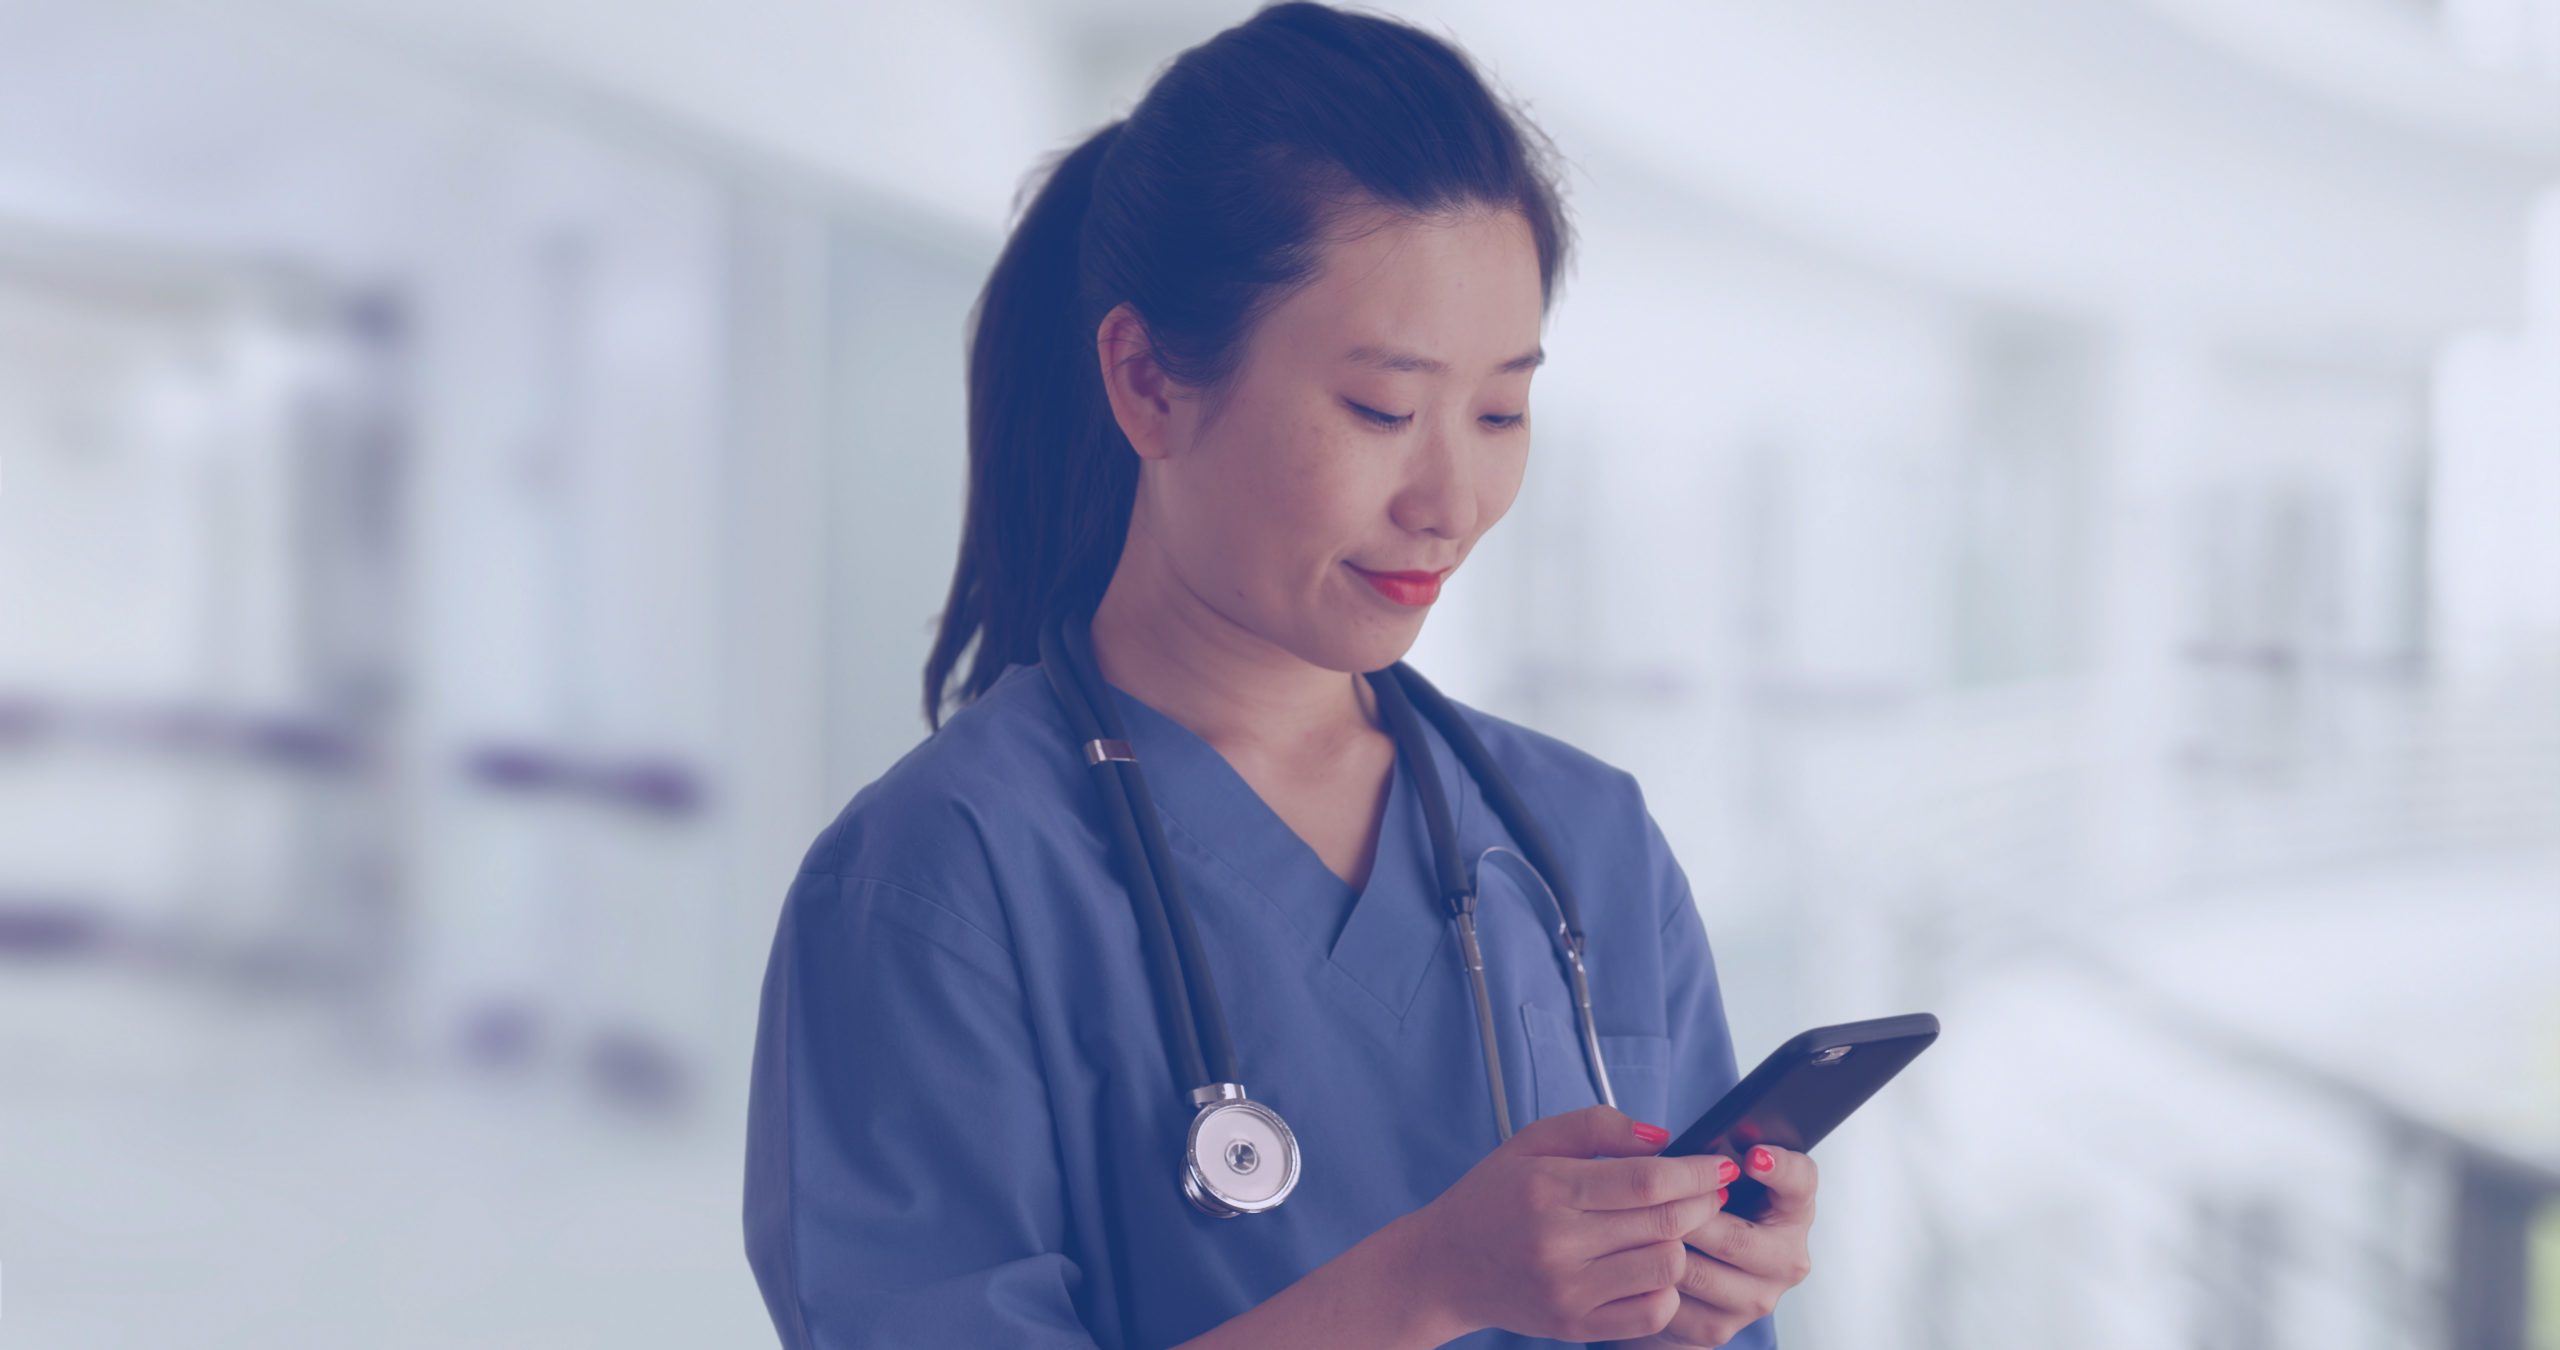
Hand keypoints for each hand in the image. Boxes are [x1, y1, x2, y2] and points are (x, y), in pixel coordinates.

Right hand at [1397, 1105, 1732, 1343]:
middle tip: (1710, 1191)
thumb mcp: (1531, 1142)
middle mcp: (1558, 1242)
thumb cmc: (1491, 1198)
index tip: (1719, 1164)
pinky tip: (1650, 1267)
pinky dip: (1665, 1288)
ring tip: (1671, 1228)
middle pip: (1665, 1223)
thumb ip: (1597, 1127)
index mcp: (1548, 1188)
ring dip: (1681, 1244)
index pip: (1648, 1180)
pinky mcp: (1574, 1325)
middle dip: (1704, 1202)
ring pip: (1666, 1267)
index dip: (1696, 1171)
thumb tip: (1662, 1137)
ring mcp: (1568, 1290)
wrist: (1443, 1267)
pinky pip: (1652, 1312)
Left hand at [1620, 1143, 1817, 1347]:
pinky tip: (1629, 1265)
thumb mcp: (1716, 1182)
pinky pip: (1674, 1302)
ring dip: (1660, 1250)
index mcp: (1792, 1211)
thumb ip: (1714, 1159)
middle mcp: (1785, 1259)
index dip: (1780, 1169)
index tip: (1752, 1157)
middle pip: (1736, 1237)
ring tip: (1631, 1229)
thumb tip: (1687, 1148)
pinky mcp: (1720, 1327)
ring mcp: (1756, 1298)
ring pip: (1698, 1273)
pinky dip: (1647, 1282)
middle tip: (1652, 1198)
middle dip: (1687, 1217)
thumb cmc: (1703, 1219)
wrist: (1687, 1287)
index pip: (1801, 1182)